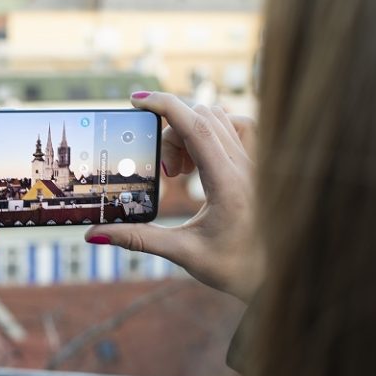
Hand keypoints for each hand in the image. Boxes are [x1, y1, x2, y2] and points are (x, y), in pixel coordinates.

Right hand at [85, 91, 260, 301]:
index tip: (136, 99)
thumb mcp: (184, 254)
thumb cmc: (237, 269)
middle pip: (201, 119)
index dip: (164, 105)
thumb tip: (93, 235)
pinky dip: (213, 131)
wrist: (281, 276)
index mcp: (228, 184)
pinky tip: (203, 161)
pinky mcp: (260, 164)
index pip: (195, 126)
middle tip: (166, 172)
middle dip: (170, 134)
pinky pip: (238, 126)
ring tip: (182, 170)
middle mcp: (247, 166)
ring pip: (219, 118)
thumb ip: (138, 239)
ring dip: (190, 132)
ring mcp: (257, 162)